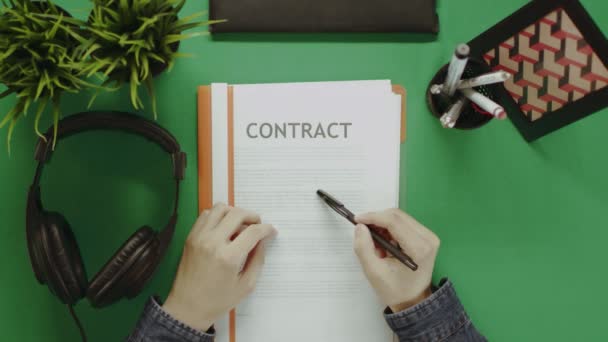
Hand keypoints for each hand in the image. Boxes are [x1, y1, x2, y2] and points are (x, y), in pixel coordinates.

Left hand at [163, 203, 276, 331]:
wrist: (187, 307)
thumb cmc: (219, 301)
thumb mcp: (246, 285)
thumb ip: (258, 259)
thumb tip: (264, 240)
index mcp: (228, 257)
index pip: (253, 232)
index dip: (266, 229)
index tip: (271, 231)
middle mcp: (213, 242)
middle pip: (237, 214)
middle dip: (253, 216)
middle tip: (257, 226)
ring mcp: (199, 237)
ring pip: (220, 209)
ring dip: (234, 213)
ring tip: (240, 224)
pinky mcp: (191, 237)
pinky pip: (206, 215)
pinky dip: (218, 216)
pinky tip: (224, 227)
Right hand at [354, 209, 439, 312]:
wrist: (413, 300)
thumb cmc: (394, 290)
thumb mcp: (373, 272)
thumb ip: (364, 247)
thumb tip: (360, 226)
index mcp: (418, 249)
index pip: (394, 222)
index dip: (373, 217)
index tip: (357, 220)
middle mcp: (428, 238)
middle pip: (398, 216)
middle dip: (377, 220)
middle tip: (364, 232)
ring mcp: (429, 236)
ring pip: (400, 218)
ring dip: (383, 225)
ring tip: (375, 243)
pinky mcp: (426, 237)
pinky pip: (404, 223)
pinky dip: (390, 228)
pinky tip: (385, 243)